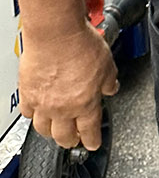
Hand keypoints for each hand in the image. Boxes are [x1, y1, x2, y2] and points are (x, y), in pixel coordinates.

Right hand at [18, 23, 118, 150]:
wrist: (55, 33)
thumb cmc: (80, 44)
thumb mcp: (107, 63)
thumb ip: (109, 80)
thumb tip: (112, 87)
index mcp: (86, 103)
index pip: (89, 131)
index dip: (92, 141)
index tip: (92, 144)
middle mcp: (63, 108)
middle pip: (64, 137)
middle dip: (70, 141)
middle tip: (74, 139)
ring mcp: (43, 103)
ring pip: (43, 129)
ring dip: (51, 132)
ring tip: (55, 129)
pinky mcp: (27, 93)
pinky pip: (28, 112)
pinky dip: (33, 114)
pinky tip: (37, 111)